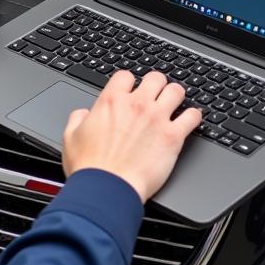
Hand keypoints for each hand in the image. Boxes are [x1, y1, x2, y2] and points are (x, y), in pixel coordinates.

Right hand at [61, 70, 200, 202]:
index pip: (126, 75)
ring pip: (176, 90)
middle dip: (155, 85)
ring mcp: (157, 118)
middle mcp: (137, 104)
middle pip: (155, 78)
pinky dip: (193, 117)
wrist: (107, 188)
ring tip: (174, 103)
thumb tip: (84, 114)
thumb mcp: (71, 136)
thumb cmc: (90, 167)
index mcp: (111, 101)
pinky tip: (190, 120)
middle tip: (155, 95)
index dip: (128, 83)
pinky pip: (193, 117)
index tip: (130, 90)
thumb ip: (78, 118)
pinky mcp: (173, 137)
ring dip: (175, 96)